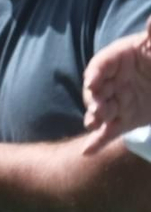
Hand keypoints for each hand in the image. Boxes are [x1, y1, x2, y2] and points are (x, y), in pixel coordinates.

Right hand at [83, 16, 150, 153]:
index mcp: (118, 60)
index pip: (101, 64)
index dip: (95, 73)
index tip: (93, 82)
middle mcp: (112, 81)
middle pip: (96, 90)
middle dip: (94, 99)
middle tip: (97, 109)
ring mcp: (117, 101)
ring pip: (101, 111)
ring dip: (94, 117)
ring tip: (92, 124)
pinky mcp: (124, 120)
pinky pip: (108, 132)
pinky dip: (96, 142)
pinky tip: (86, 152)